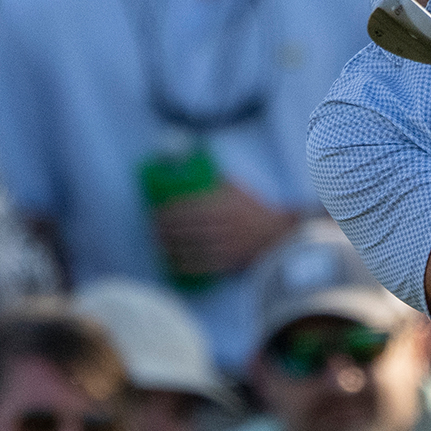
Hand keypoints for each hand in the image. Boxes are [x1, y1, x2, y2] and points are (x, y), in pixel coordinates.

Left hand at [152, 181, 299, 276]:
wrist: (279, 236)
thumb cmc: (257, 211)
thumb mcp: (239, 189)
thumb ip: (218, 179)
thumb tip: (197, 165)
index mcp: (224, 206)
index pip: (188, 208)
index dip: (168, 211)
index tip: (155, 212)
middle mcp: (222, 226)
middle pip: (185, 228)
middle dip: (165, 229)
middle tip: (152, 228)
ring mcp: (225, 246)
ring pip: (190, 247)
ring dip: (170, 247)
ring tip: (158, 244)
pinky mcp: (228, 263)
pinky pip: (201, 266)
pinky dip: (184, 265)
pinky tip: (172, 263)